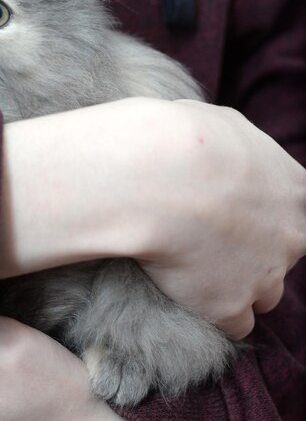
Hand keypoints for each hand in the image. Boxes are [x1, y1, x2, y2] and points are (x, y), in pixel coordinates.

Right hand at [139, 100, 305, 337]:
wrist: (154, 176)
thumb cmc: (181, 140)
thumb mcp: (219, 124)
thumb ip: (234, 147)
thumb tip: (223, 149)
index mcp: (294, 189)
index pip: (299, 214)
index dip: (269, 216)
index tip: (239, 214)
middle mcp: (291, 236)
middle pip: (281, 256)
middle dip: (252, 252)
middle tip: (207, 236)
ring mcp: (264, 275)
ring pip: (261, 294)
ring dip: (234, 284)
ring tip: (190, 266)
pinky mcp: (228, 306)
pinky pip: (231, 322)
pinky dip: (209, 309)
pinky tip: (181, 289)